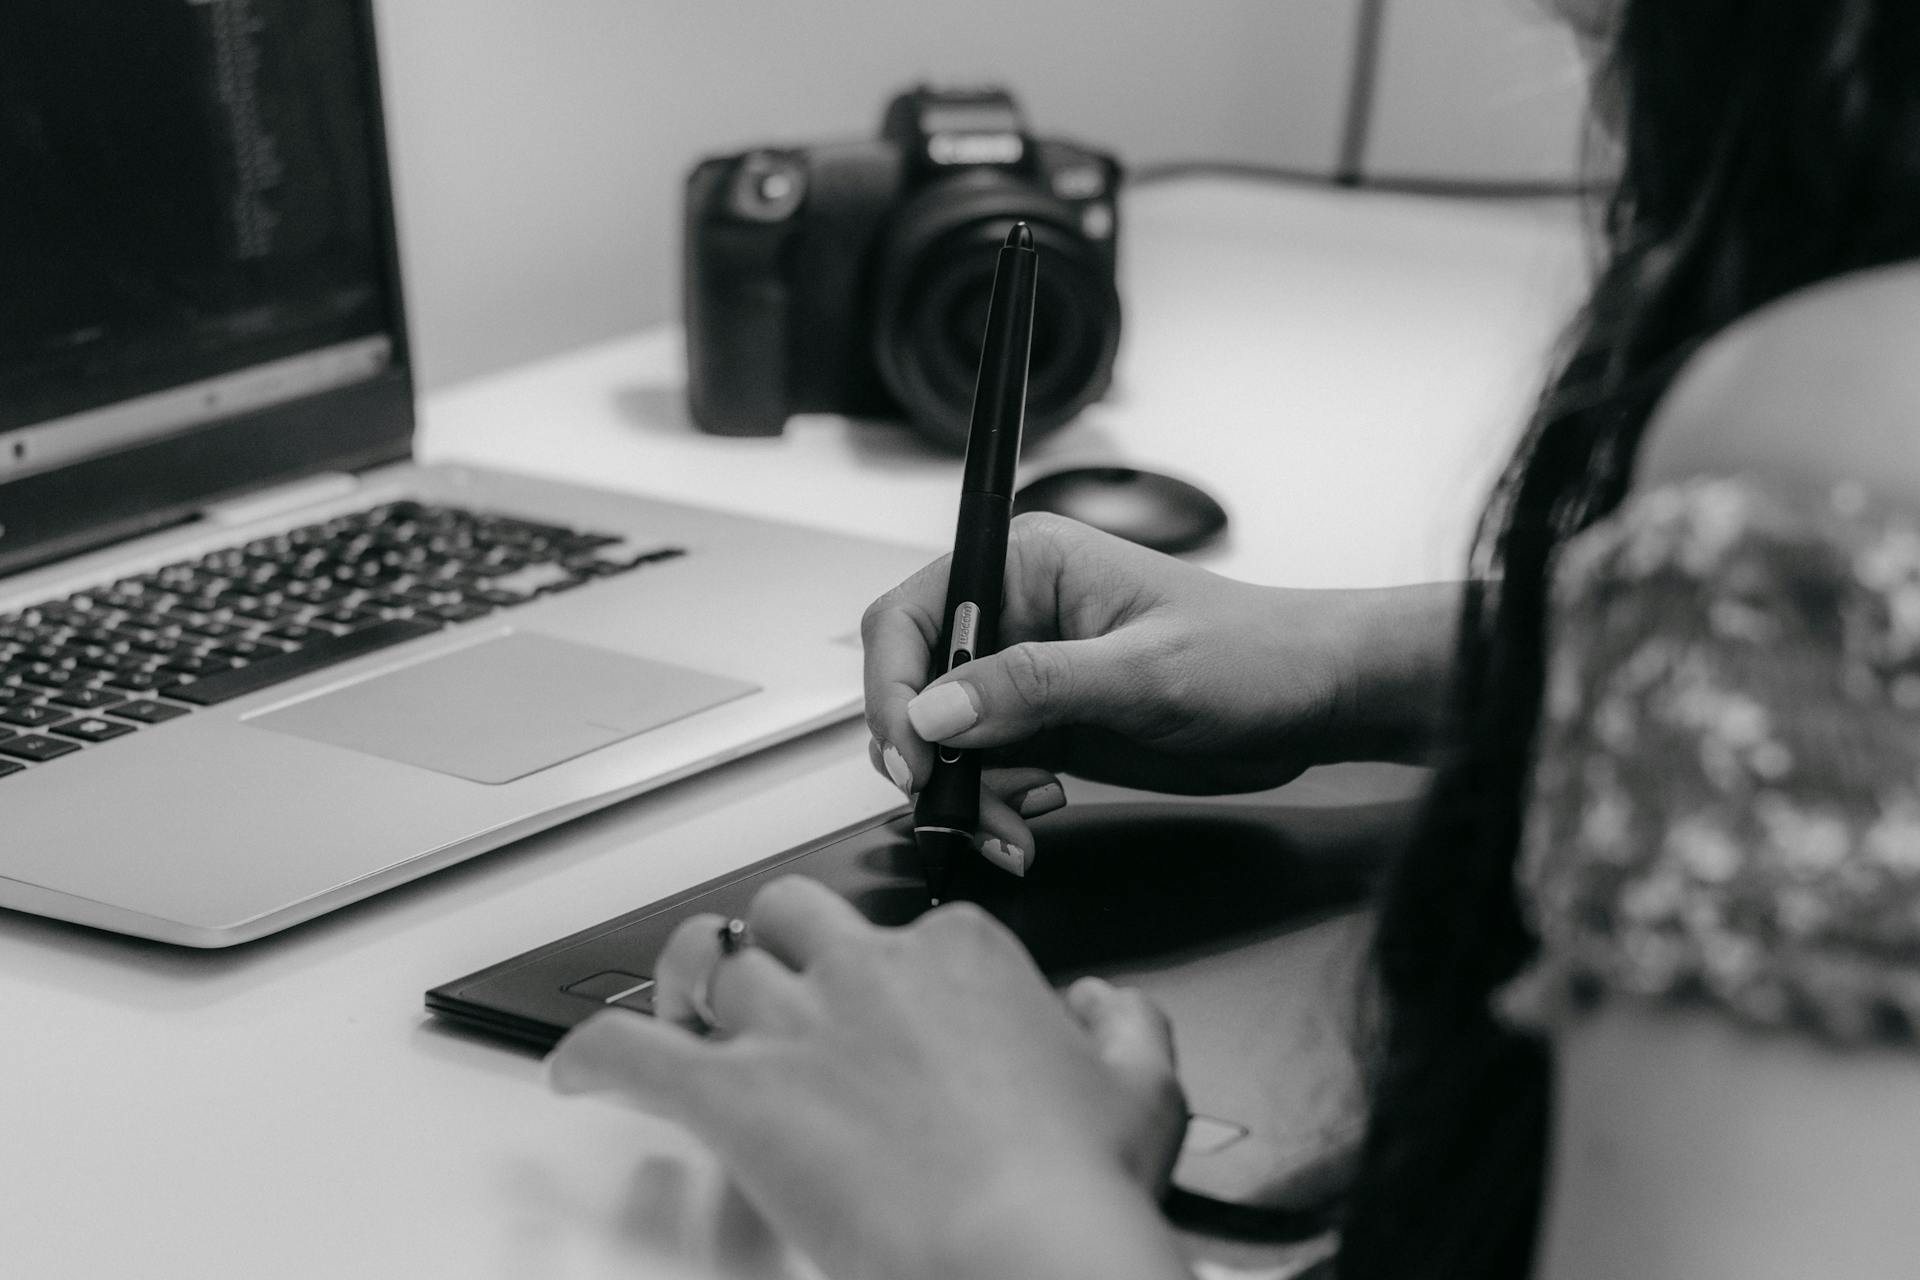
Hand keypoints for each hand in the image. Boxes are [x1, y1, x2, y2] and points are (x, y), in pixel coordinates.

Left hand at [547, 877, 1191, 1279]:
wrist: (1024, 1252)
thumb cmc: (1078, 1185)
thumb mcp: (1142, 1090)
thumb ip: (1125, 1024)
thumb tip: (1103, 1004)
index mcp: (962, 955)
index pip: (913, 926)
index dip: (897, 971)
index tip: (901, 1011)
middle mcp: (872, 970)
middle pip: (792, 914)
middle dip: (779, 943)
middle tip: (781, 985)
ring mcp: (799, 1027)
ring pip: (715, 967)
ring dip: (693, 991)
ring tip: (685, 1016)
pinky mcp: (737, 1097)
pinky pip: (633, 1053)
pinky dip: (591, 1056)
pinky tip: (573, 1073)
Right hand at [863, 512, 1354, 867]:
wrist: (1313, 700)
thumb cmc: (1252, 654)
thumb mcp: (1142, 672)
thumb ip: (1035, 687)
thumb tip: (935, 710)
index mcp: (1026, 565)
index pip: (912, 616)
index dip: (891, 686)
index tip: (911, 753)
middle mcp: (1015, 615)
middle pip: (914, 684)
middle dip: (924, 755)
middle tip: (952, 807)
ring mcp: (1027, 675)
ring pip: (944, 740)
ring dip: (960, 795)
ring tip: (1007, 831)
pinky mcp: (1045, 725)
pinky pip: (984, 770)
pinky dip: (989, 807)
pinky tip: (1030, 822)